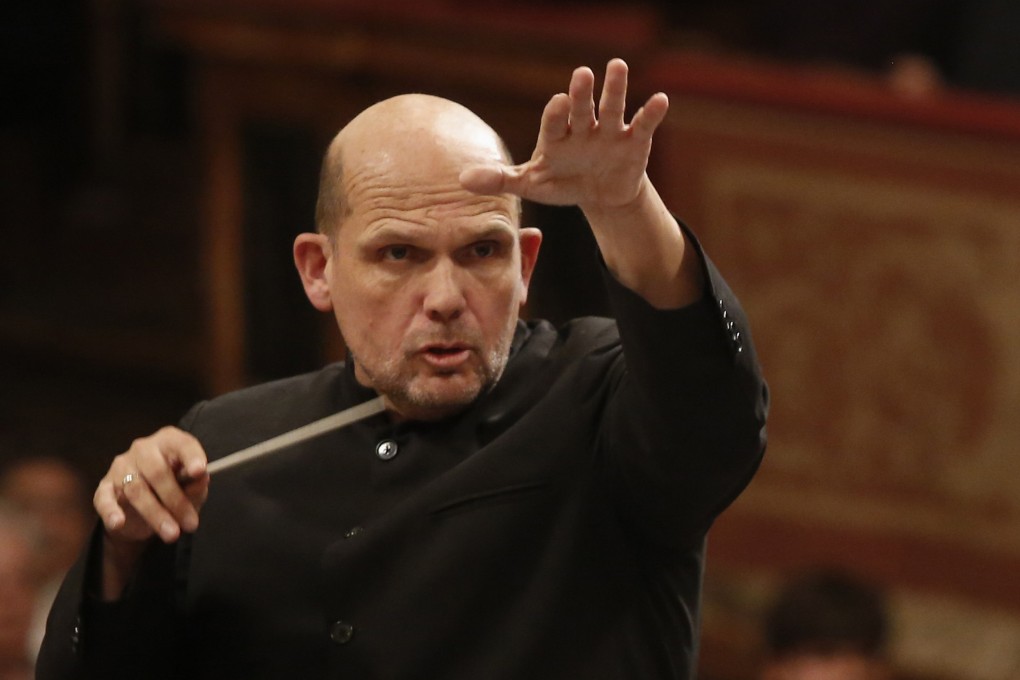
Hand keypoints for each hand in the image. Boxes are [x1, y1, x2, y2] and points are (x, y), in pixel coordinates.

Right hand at [93, 427, 208, 597]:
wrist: (144, 511)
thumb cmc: (175, 490)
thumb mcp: (193, 489)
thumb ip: (197, 484)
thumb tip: (201, 477)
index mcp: (169, 441)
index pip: (182, 444)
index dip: (191, 456)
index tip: (199, 471)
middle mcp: (144, 448)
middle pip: (157, 471)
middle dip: (175, 500)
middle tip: (190, 524)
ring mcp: (121, 466)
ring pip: (136, 489)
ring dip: (155, 514)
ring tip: (172, 534)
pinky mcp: (105, 487)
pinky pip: (104, 498)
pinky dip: (111, 511)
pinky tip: (118, 522)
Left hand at [460, 58, 667, 212]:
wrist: (599, 194)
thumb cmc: (562, 182)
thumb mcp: (532, 185)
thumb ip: (501, 179)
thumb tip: (463, 179)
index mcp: (556, 136)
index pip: (553, 122)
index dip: (555, 114)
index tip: (557, 103)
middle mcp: (582, 127)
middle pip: (581, 107)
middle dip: (581, 93)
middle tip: (581, 74)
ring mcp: (609, 132)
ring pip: (611, 107)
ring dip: (615, 88)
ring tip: (616, 65)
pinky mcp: (634, 141)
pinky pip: (643, 125)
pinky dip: (651, 113)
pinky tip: (660, 100)